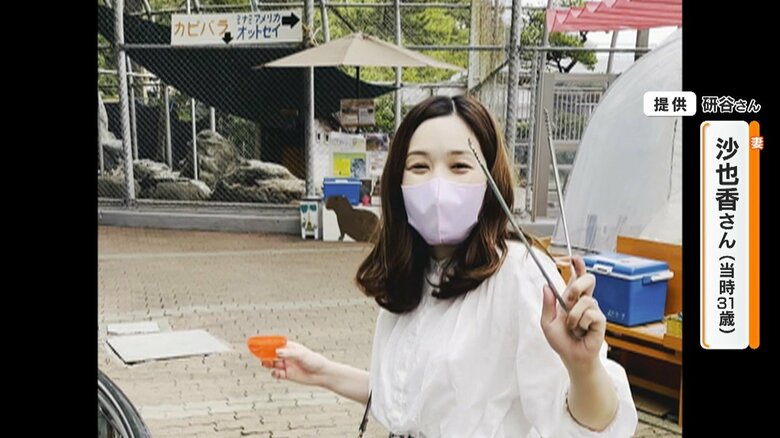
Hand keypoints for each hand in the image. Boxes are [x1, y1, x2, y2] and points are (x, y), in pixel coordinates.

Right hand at [260, 341, 330, 386]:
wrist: (321, 374)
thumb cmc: (313, 360)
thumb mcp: (301, 355)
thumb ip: (289, 353)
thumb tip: (276, 352)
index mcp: (290, 347)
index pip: (276, 344)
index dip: (267, 343)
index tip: (258, 343)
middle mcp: (287, 356)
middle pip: (272, 354)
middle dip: (265, 354)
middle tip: (259, 355)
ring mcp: (287, 365)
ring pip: (273, 363)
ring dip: (267, 363)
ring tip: (265, 363)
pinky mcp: (287, 375)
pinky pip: (277, 374)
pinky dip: (274, 374)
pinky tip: (276, 373)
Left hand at [539, 256, 605, 371]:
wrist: (571, 357)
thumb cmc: (561, 340)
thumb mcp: (547, 322)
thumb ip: (547, 304)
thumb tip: (546, 286)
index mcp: (571, 298)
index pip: (577, 277)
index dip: (579, 266)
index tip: (575, 258)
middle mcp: (585, 301)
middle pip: (588, 279)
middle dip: (577, 285)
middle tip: (569, 300)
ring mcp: (594, 310)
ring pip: (585, 300)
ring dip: (573, 316)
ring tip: (573, 328)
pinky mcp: (600, 320)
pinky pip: (590, 314)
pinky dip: (581, 324)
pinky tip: (582, 332)